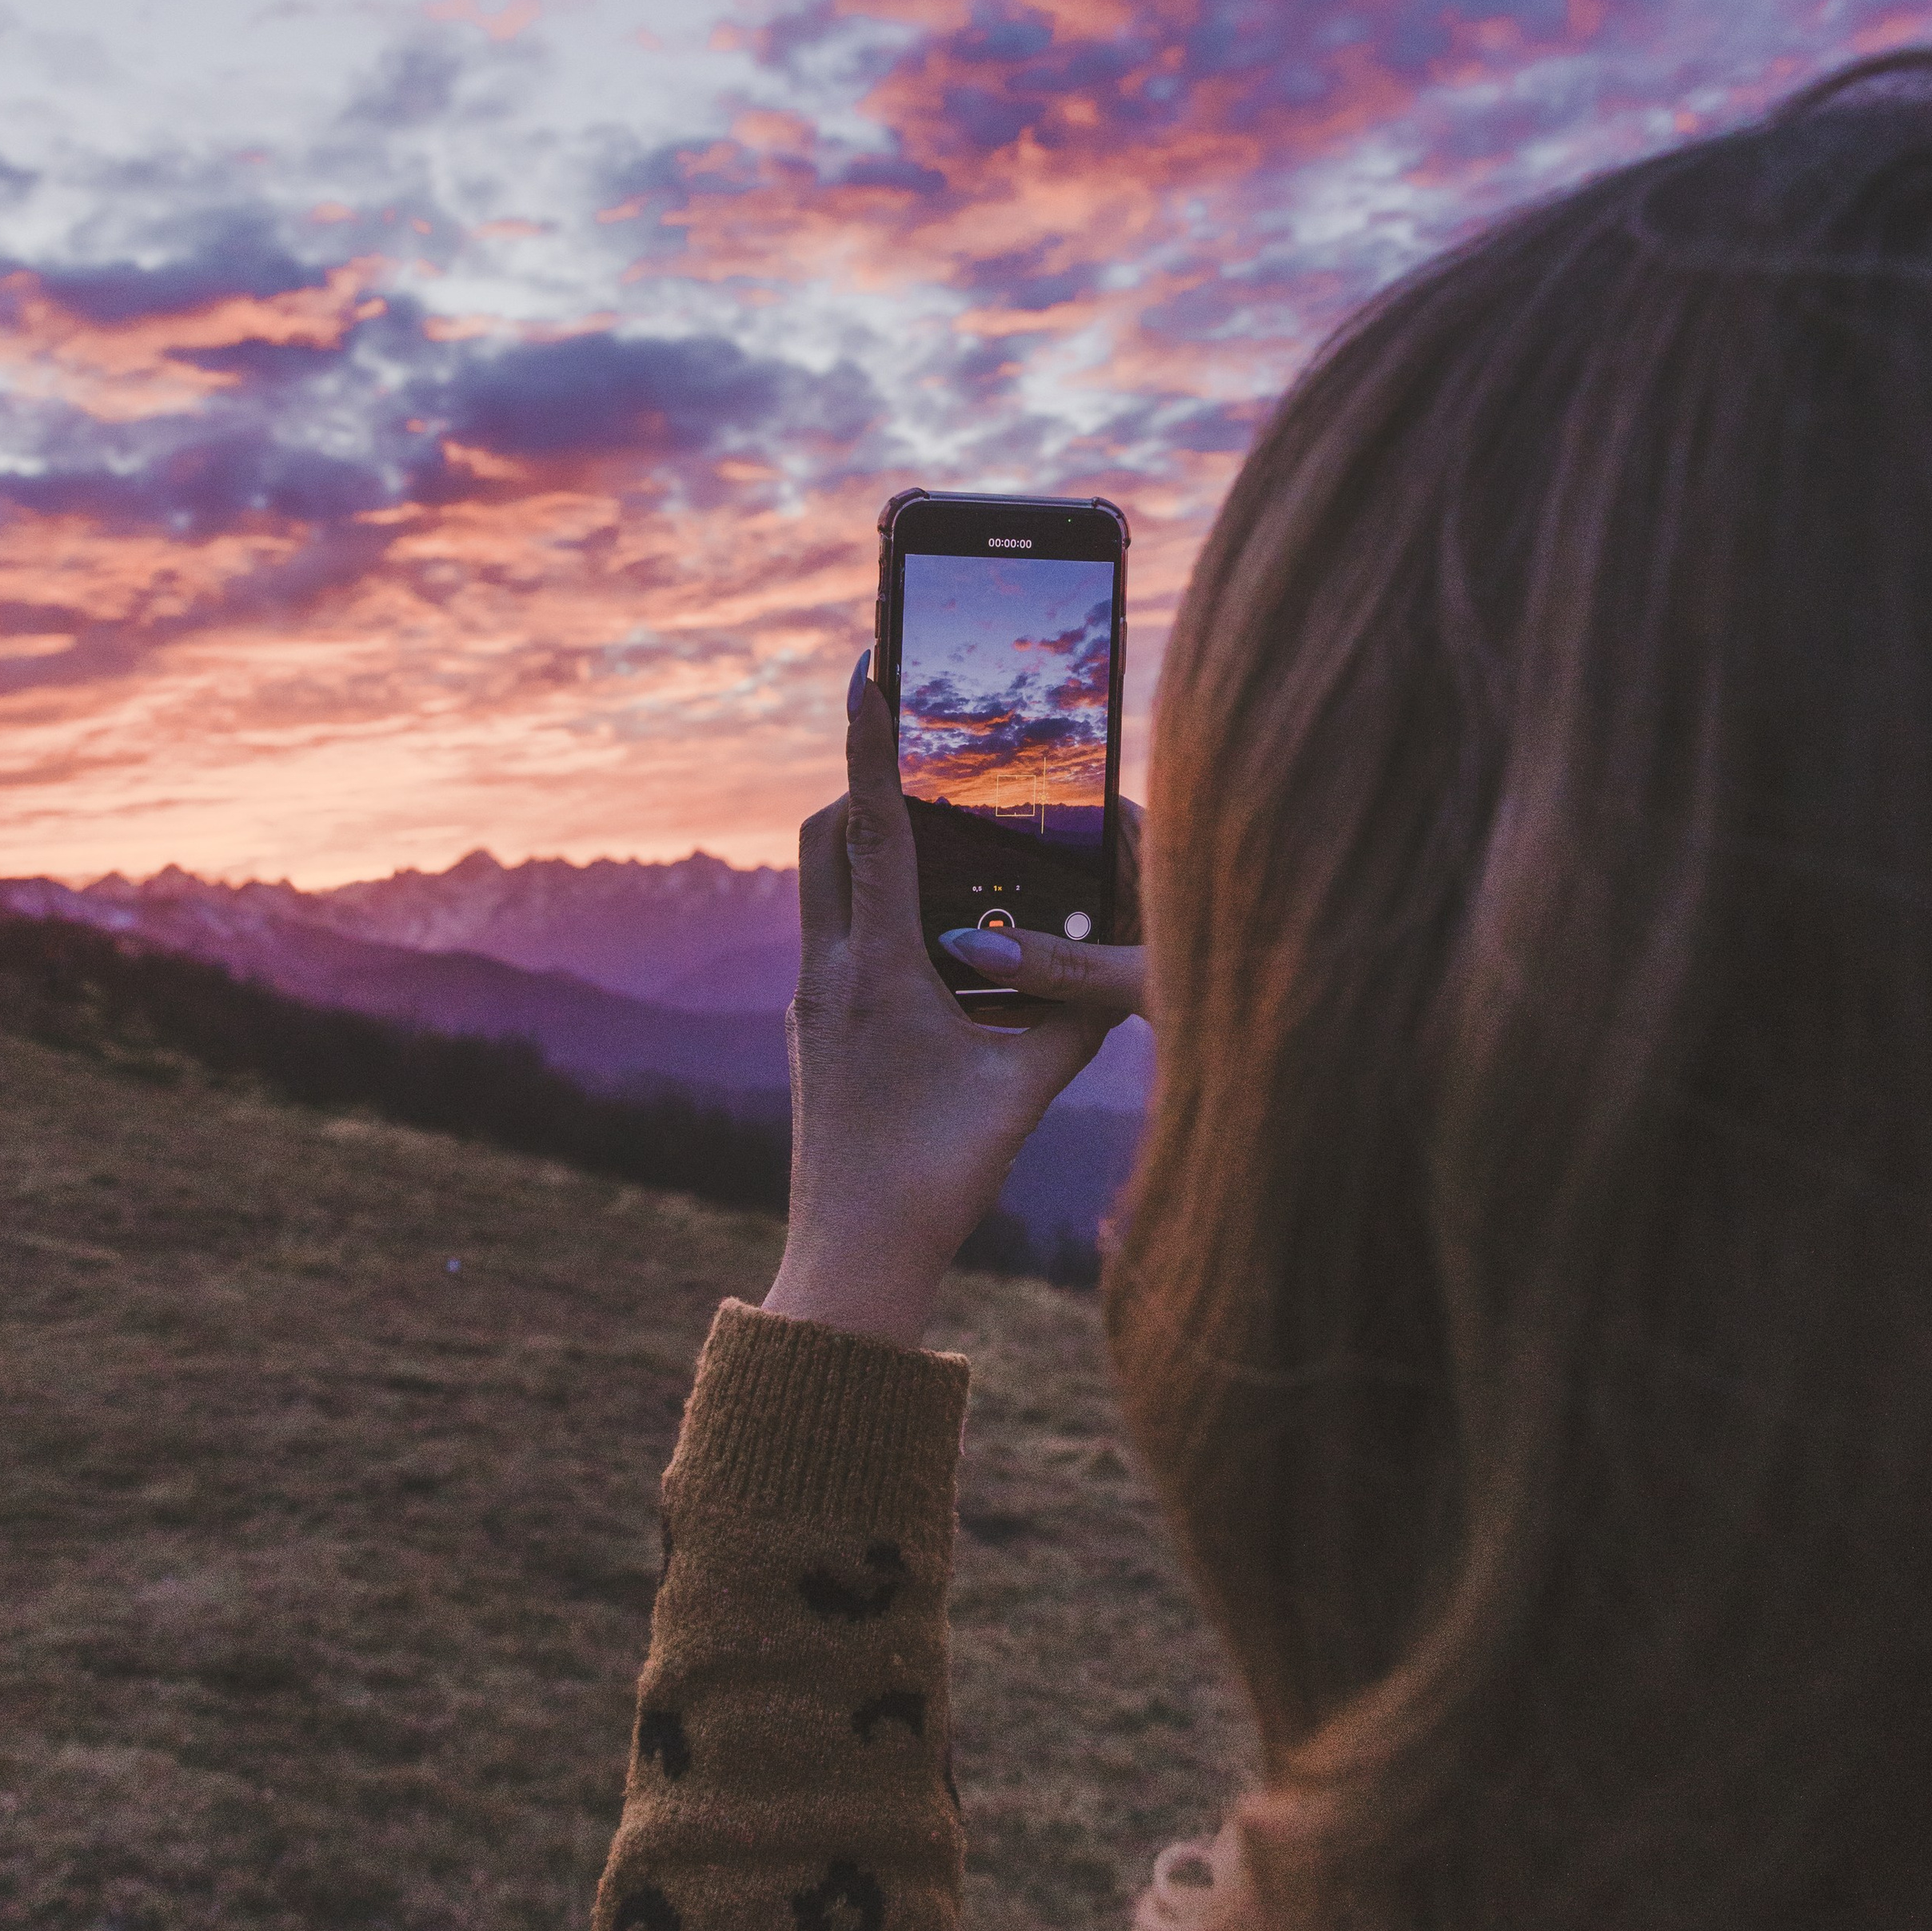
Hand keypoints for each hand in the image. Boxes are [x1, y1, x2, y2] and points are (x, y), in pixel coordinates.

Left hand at [763, 655, 1143, 1349]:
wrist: (851, 1259)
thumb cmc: (937, 1178)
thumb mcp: (1026, 1089)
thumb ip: (1074, 1016)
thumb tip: (1120, 959)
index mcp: (877, 972)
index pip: (874, 827)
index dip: (874, 742)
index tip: (867, 671)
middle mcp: (829, 972)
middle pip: (829, 838)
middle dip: (872, 786)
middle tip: (926, 760)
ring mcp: (812, 999)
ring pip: (826, 885)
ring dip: (873, 848)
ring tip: (940, 843)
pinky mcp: (814, 1028)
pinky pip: (837, 935)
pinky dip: (878, 909)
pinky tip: (935, 937)